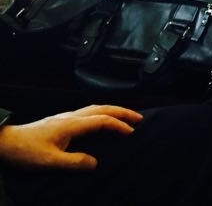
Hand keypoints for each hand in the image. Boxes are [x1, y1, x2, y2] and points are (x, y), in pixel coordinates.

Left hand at [0, 105, 141, 169]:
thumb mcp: (50, 161)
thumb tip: (95, 162)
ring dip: (113, 110)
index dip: (119, 125)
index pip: (103, 120)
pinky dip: (102, 112)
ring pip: (96, 107)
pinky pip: (89, 111)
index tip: (132, 132)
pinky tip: (101, 119)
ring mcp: (66, 116)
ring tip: (126, 116)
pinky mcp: (61, 120)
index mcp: (72, 124)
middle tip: (140, 117)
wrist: (6, 141)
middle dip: (123, 111)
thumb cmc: (26, 151)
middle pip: (103, 108)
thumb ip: (74, 162)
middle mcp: (71, 116)